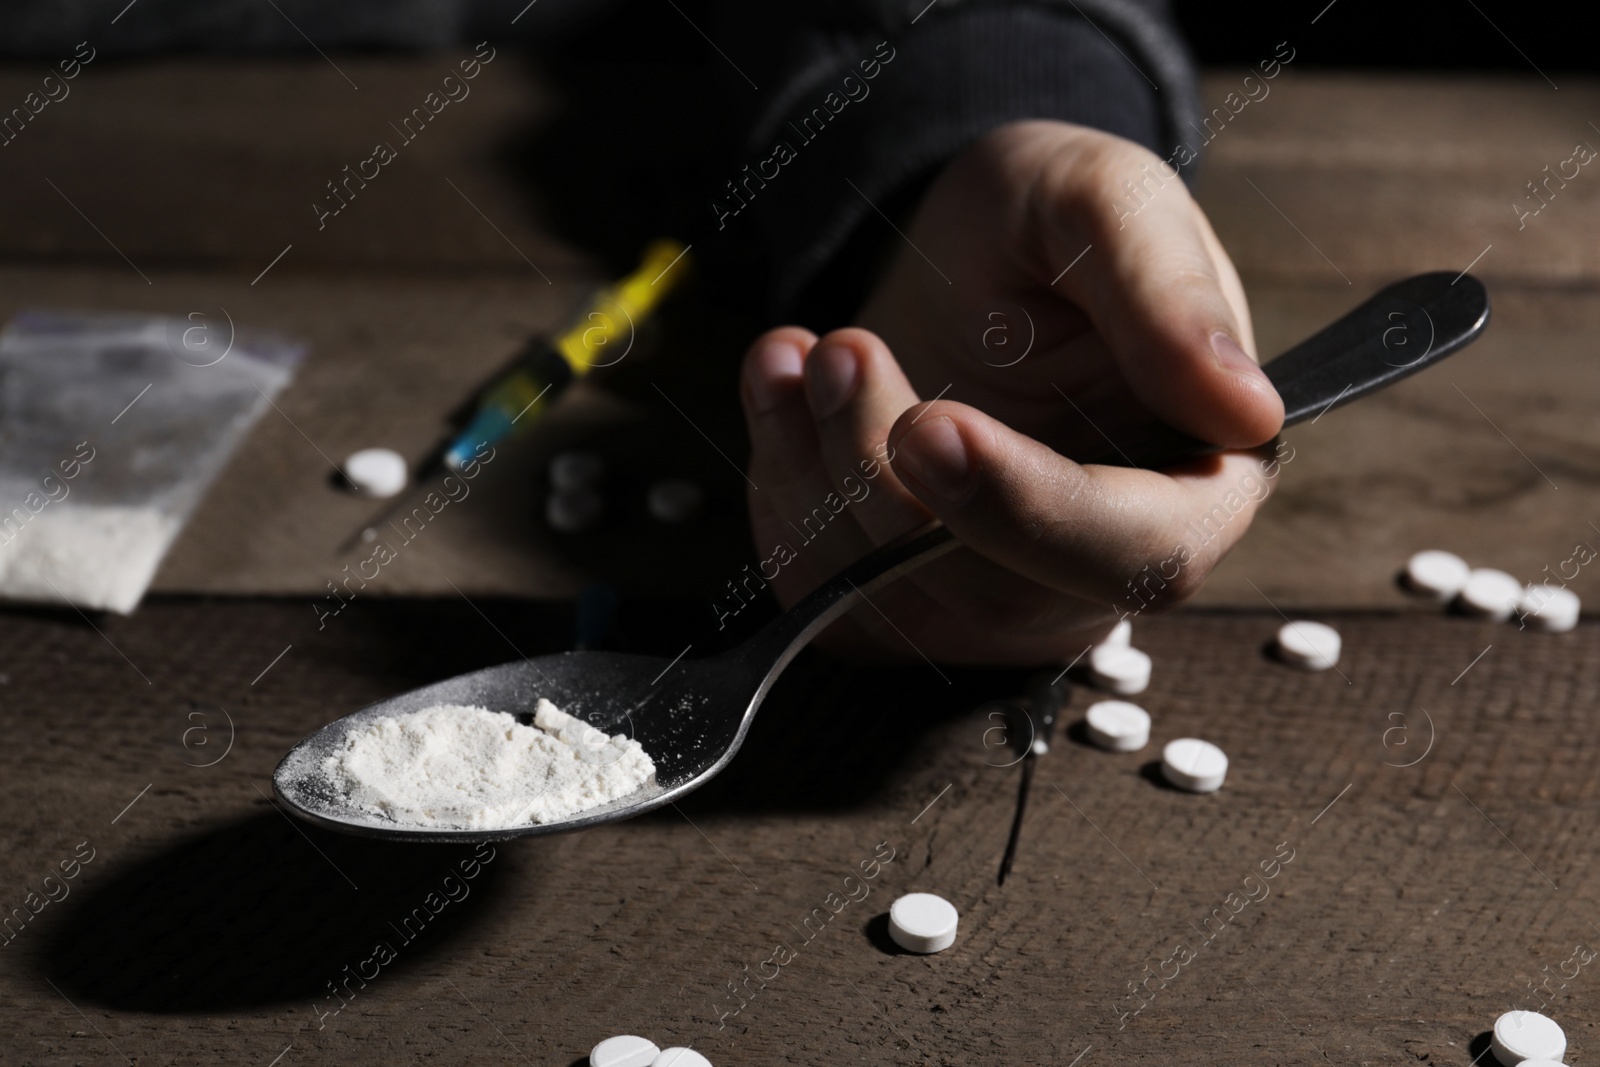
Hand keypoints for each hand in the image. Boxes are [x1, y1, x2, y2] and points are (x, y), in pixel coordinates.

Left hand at [738, 121, 1285, 663]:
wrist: (956, 259)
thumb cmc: (1045, 228)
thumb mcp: (1104, 200)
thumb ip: (1169, 290)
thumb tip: (1243, 409)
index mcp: (1194, 480)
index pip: (1139, 551)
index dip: (1031, 508)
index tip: (933, 425)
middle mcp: (1096, 563)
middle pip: (995, 593)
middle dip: (889, 482)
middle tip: (841, 353)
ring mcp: (993, 595)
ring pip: (893, 598)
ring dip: (821, 465)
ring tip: (806, 348)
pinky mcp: (898, 598)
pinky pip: (819, 588)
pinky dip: (778, 479)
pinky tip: (782, 384)